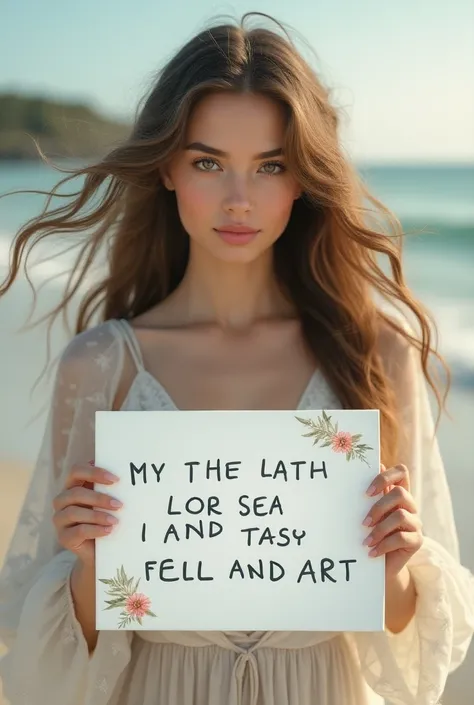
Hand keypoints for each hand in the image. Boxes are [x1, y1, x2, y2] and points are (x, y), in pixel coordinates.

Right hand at [52, 461, 121, 567]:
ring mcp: (60, 519)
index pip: (76, 471)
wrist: (101, 550)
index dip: (94, 472)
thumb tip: (128, 478)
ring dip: (97, 515)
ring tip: (115, 520)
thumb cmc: (106, 518)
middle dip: (99, 497)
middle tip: (119, 504)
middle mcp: (62, 500)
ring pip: (74, 512)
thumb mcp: (107, 501)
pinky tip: (109, 530)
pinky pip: (78, 531)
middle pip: (76, 492)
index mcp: (73, 485)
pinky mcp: (63, 537)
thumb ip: (110, 488)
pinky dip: (95, 530)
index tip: (116, 479)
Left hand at [362, 463, 422, 579]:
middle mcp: (410, 506)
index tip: (367, 492)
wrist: (382, 566)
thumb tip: (377, 466)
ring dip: (380, 529)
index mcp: (398, 494)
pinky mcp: (417, 541)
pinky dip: (384, 545)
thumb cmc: (373, 535)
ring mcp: (415, 523)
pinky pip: (402, 538)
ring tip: (366, 541)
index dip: (386, 476)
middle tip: (364, 522)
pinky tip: (372, 551)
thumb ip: (373, 495)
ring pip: (401, 516)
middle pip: (400, 493)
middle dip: (379, 507)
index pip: (401, 472)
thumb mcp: (371, 514)